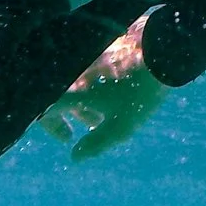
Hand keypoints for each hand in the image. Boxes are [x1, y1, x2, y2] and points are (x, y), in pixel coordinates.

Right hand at [40, 16, 167, 160]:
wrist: (160, 51)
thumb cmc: (139, 93)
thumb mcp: (120, 127)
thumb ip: (95, 143)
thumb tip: (75, 157)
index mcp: (71, 90)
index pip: (45, 108)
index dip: (51, 125)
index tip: (67, 138)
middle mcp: (74, 72)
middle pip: (56, 93)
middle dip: (65, 114)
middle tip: (75, 131)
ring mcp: (86, 58)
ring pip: (73, 82)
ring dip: (80, 101)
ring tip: (98, 117)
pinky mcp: (100, 48)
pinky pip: (85, 68)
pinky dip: (89, 85)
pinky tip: (108, 95)